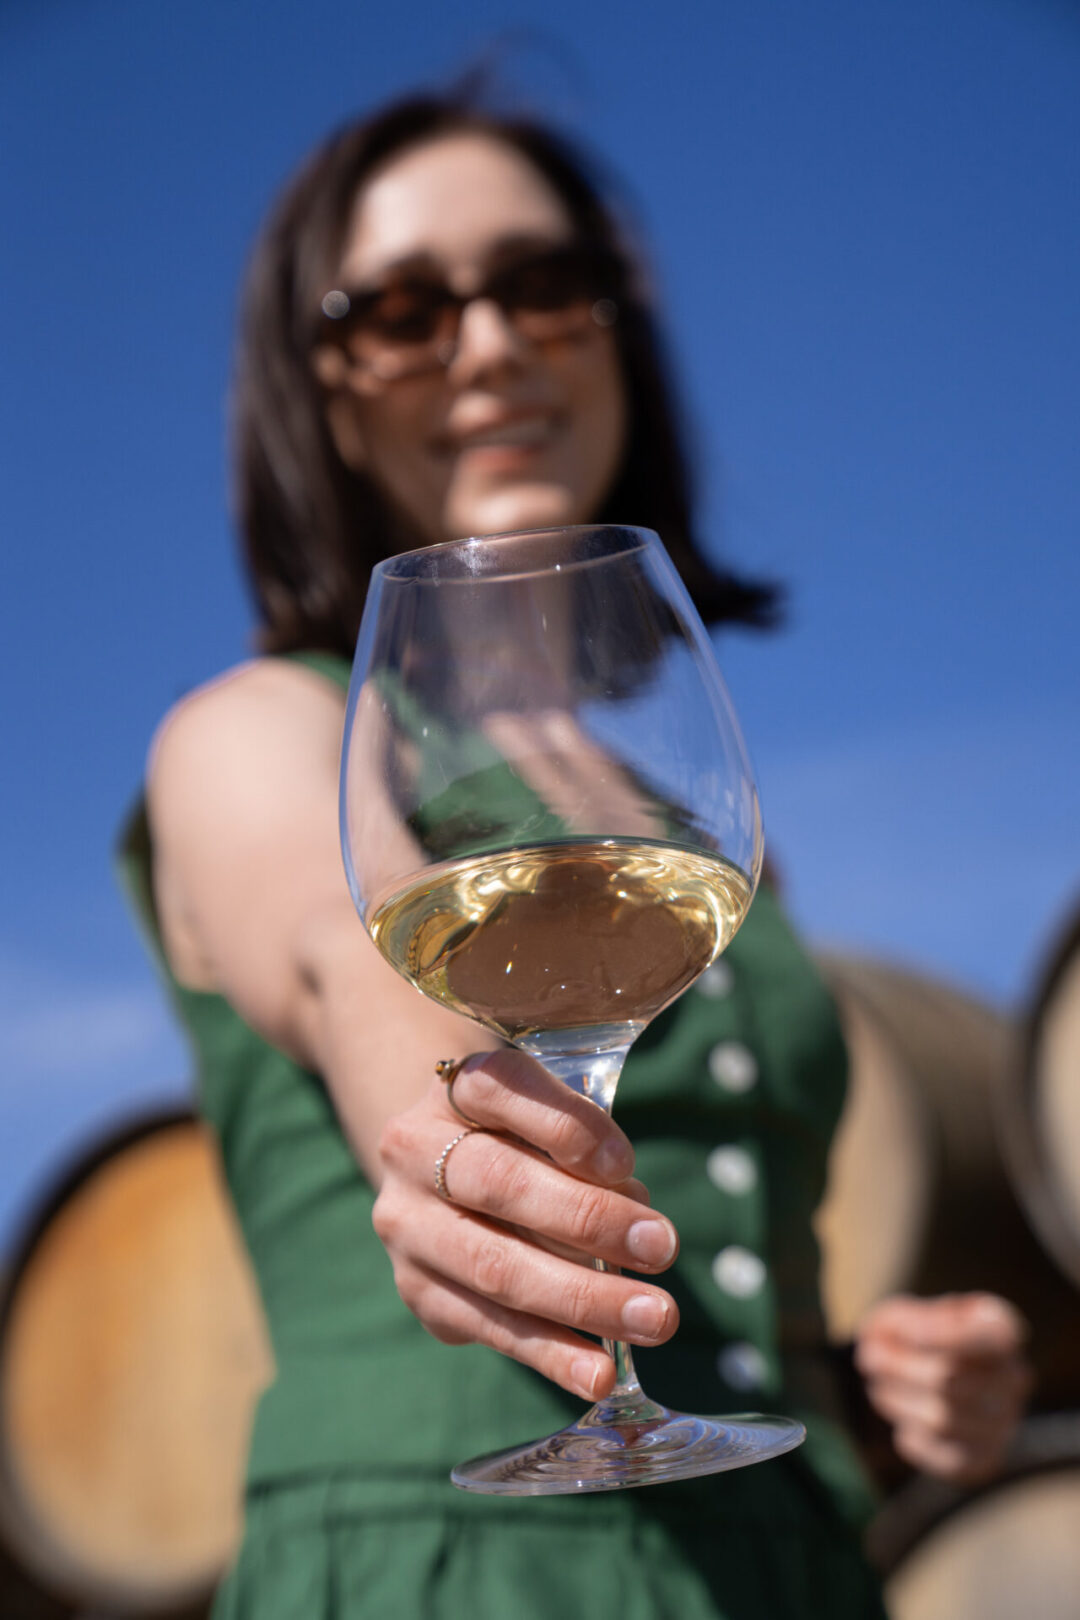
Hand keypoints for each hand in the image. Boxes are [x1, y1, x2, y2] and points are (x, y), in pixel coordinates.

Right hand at [372, 1049, 679, 1400]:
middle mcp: (413, 1148)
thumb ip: (587, 1149)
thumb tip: (633, 1210)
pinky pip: (488, 1326)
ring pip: (494, 1265)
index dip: (566, 1126)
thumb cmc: (524, 1134)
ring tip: (653, 1319)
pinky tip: (600, 1371)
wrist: (444, 1170)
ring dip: (581, 1299)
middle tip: (662, 1248)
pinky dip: (550, 1352)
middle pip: (500, 1182)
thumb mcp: (550, 1112)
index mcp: (455, 1085)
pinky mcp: (419, 1289)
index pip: (504, 1089)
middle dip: (588, 1219)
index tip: (627, 1164)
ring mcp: (408, 1224)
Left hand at [854, 1293, 1032, 1484]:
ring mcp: (1006, 1421)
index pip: (986, 1335)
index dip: (938, 1334)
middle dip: (898, 1368)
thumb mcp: (908, 1312)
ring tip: (880, 1389)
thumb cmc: (916, 1335)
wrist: (931, 1371)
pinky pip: (948, 1459)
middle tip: (870, 1358)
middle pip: (948, 1377)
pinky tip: (906, 1426)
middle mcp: (1014, 1376)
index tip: (901, 1331)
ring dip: (898, 1404)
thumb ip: (906, 1321)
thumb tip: (908, 1339)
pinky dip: (916, 1442)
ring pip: (943, 1420)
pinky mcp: (988, 1458)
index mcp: (1001, 1329)